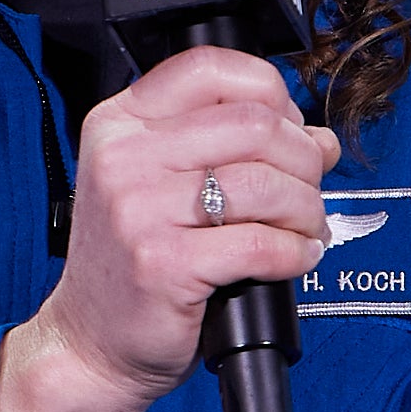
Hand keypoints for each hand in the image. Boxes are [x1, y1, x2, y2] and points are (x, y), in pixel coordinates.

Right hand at [42, 46, 338, 395]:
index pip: (210, 69)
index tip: (288, 131)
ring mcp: (138, 210)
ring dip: (305, 209)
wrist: (89, 342)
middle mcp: (123, 157)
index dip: (270, 93)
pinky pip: (260, 244)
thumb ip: (232, 150)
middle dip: (303, 159)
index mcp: (120, 123)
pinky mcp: (162, 263)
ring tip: (304, 230)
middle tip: (307, 192)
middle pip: (253, 123)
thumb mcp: (165, 187)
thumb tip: (320, 139)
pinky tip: (295, 258)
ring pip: (264, 183)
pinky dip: (294, 252)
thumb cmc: (133, 265)